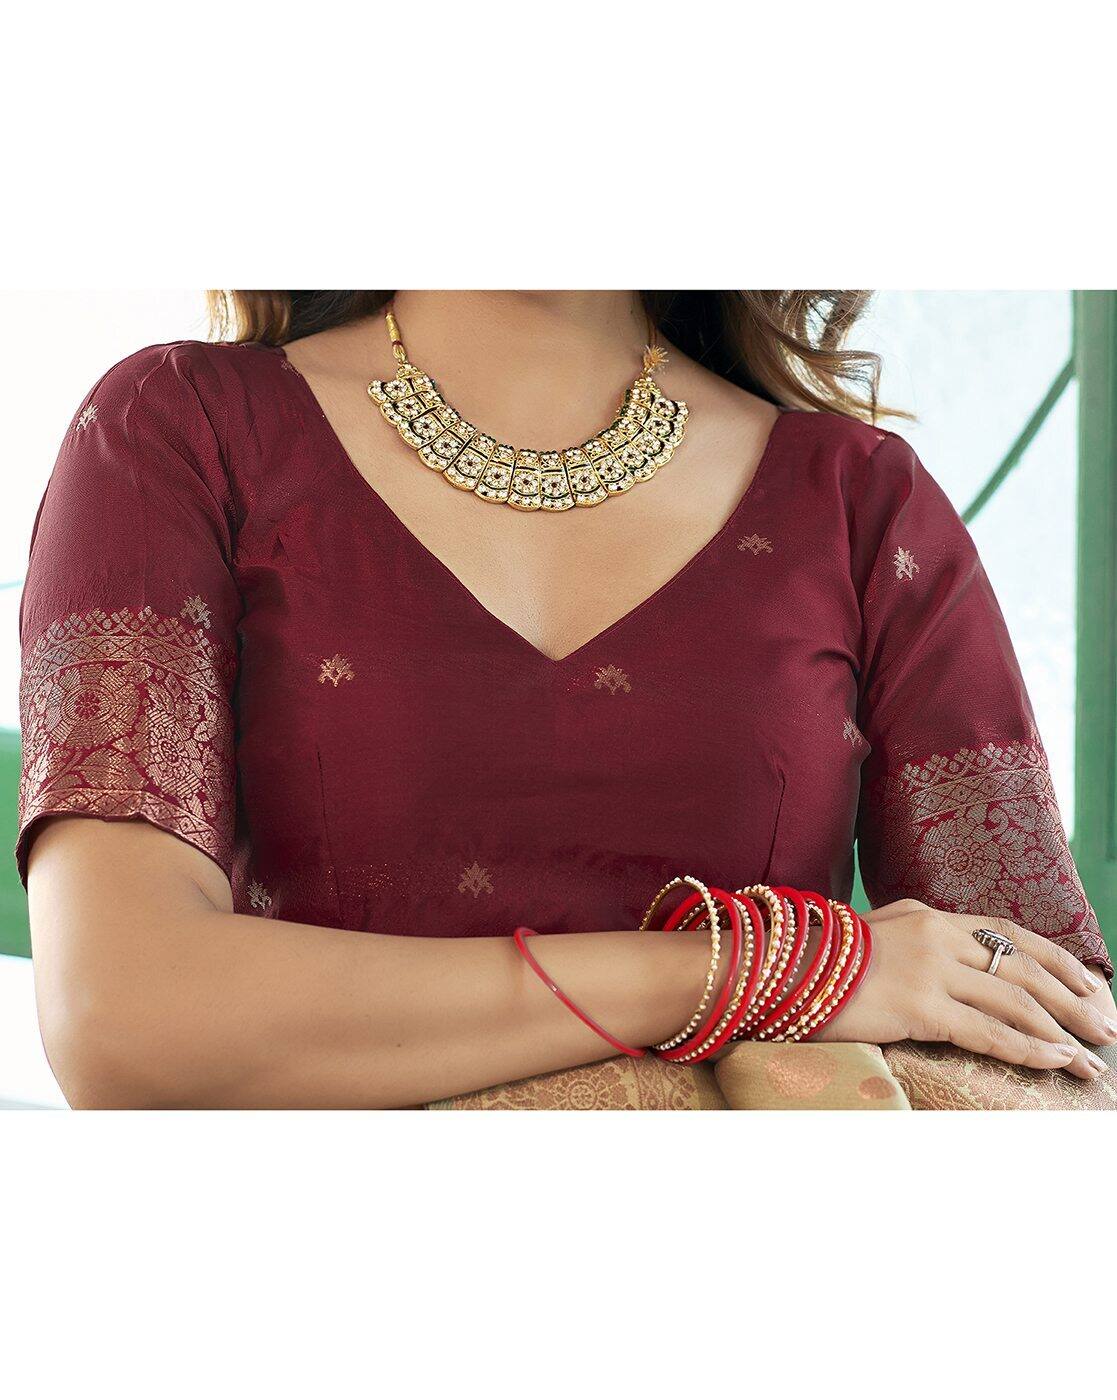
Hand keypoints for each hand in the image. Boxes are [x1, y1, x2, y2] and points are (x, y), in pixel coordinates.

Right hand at [813, 899, 1115, 1080]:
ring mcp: (929, 970)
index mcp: (928, 917)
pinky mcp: (919, 1005)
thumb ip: (910, 943)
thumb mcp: (872, 936)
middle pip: (1024, 968)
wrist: (777, 966)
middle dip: (1074, 1001)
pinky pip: (989, 1031)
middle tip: (1106, 1028)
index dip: (1055, 960)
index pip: (1008, 933)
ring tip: (1090, 1060)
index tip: (1088, 984)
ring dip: (1062, 1032)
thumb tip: (938, 966)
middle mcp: (937, 937)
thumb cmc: (817, 961)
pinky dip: (1029, 1048)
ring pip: (1016, 1001)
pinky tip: (1054, 1062)